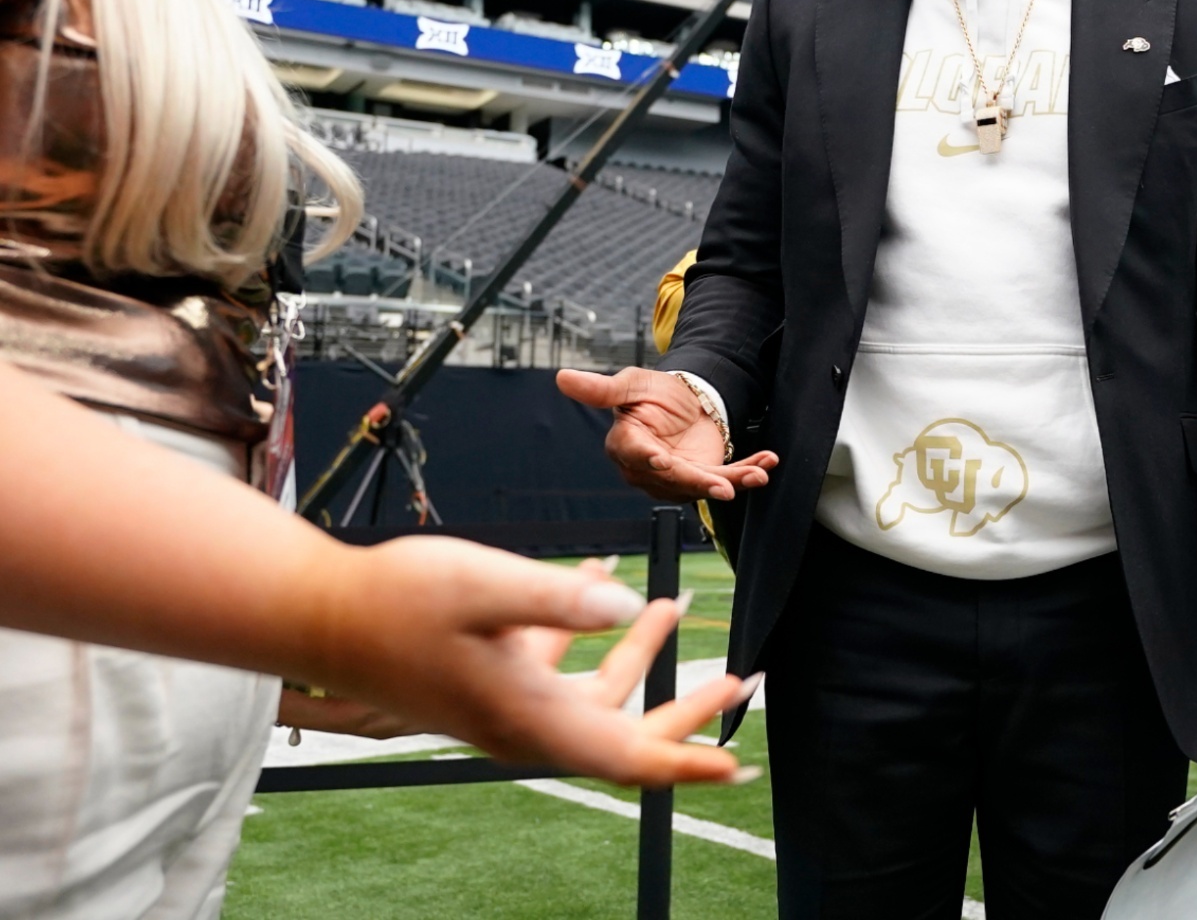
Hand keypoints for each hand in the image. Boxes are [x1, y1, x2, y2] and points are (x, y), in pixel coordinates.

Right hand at [296, 538, 755, 786]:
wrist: (318, 615)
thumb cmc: (395, 601)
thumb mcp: (483, 585)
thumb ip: (558, 598)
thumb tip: (626, 606)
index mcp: (530, 719)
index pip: (628, 756)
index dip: (687, 759)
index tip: (737, 761)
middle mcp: (525, 724)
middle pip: (625, 732)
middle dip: (684, 711)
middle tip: (739, 682)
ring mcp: (506, 704)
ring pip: (594, 695)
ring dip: (639, 658)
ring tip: (678, 609)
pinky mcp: (490, 679)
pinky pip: (556, 664)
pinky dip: (585, 631)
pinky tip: (603, 575)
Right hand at [557, 367, 775, 502]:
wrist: (684, 400)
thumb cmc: (651, 393)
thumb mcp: (631, 384)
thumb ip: (602, 388)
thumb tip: (562, 377)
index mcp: (626, 444)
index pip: (635, 454)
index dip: (648, 458)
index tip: (662, 460)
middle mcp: (650, 468)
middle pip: (673, 478)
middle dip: (700, 482)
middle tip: (723, 485)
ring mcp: (678, 476)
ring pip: (702, 484)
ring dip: (732, 481)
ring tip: (755, 474)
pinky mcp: (704, 475)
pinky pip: (727, 478)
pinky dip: (748, 472)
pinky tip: (766, 464)